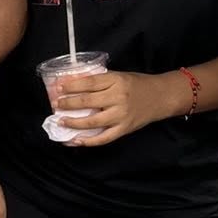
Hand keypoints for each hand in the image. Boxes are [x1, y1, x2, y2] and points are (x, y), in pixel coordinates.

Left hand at [52, 68, 189, 145]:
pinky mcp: (124, 129)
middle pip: (87, 101)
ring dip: (73, 123)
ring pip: (92, 122)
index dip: (72, 86)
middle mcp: (118, 98)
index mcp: (116, 81)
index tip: (59, 88)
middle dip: (68, 103)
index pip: (89, 83)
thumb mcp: (119, 76)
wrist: (160, 97)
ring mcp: (121, 115)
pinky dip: (88, 141)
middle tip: (56, 105)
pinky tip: (75, 140)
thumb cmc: (137, 85)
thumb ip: (100, 80)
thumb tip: (73, 84)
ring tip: (61, 121)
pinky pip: (103, 138)